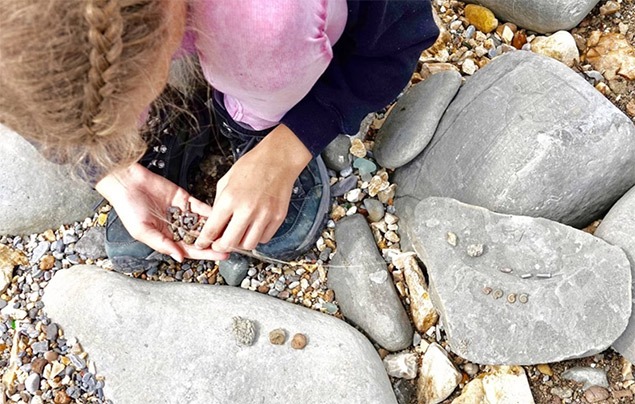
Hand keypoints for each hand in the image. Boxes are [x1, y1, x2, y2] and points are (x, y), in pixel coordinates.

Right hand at [95, 163, 228, 261]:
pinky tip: (222, 215)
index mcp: (166, 238)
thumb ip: (162, 244)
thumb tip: (179, 257)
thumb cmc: (128, 208)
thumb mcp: (142, 231)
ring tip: (231, 232)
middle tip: (232, 245)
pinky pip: (200, 207)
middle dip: (215, 242)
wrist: (127, 183)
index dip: (205, 254)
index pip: (190, 249)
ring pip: (202, 223)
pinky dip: (210, 211)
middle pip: (200, 238)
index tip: (221, 256)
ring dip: (216, 227)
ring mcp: (181, 213)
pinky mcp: (185, 199)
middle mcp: (175, 227)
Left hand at [195, 124, 311, 252]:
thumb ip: (219, 202)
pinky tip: (253, 228)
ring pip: (248, 245)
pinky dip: (257, 237)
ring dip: (240, 243)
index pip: (212, 229)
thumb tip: (215, 221)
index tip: (202, 244)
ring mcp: (264, 215)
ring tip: (238, 235)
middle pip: (229, 243)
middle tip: (219, 243)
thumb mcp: (226, 180)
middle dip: (220, 246)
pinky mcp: (277, 218)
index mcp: (230, 199)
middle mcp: (247, 210)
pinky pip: (264, 239)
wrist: (278, 159)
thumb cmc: (252, 166)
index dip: (204, 240)